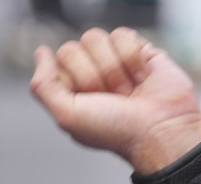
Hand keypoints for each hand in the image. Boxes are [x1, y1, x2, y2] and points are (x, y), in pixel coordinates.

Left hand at [30, 27, 200, 173]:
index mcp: (70, 90)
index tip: (90, 102)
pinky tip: (141, 79)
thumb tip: (41, 52)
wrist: (159, 130)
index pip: (57, 62)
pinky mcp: (138, 50)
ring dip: (113, 69)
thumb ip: (43, 85)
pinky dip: (132, 59)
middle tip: (111, 99)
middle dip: (93, 76)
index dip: (73, 80)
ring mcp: (113, 61)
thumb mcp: (67, 115)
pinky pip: (122, 34)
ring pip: (96, 38)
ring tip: (127, 92)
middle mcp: (89, 74)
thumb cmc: (116, 131)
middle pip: (74, 47)